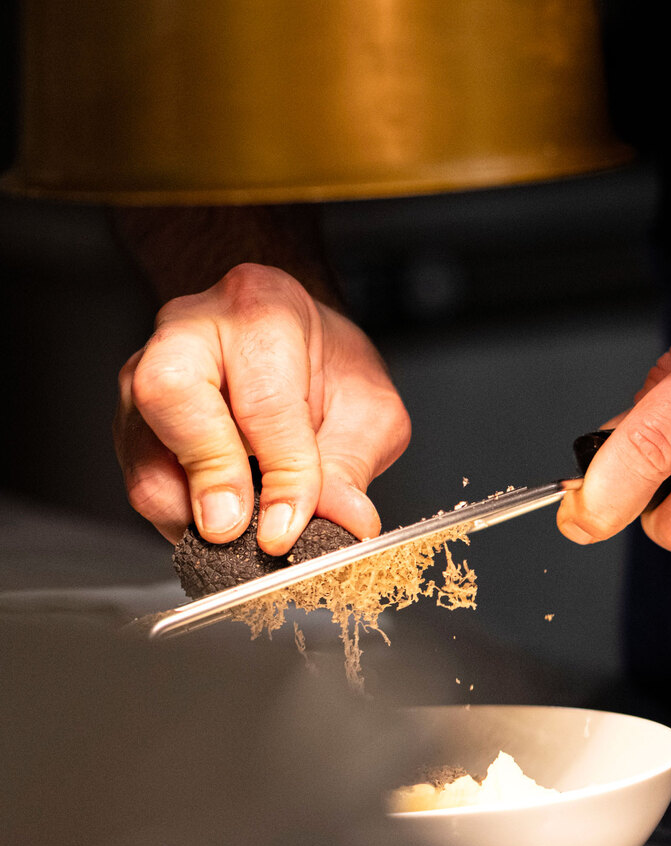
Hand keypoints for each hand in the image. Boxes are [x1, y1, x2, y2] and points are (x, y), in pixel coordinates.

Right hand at [114, 263, 410, 550]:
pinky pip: (139, 478)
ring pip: (142, 449)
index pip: (264, 397)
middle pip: (170, 392)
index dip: (279, 473)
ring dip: (188, 509)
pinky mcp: (130, 419)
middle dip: (208, 471)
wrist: (291, 350)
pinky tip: (220, 524)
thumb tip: (346, 521)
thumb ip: (352, 466)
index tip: (286, 528)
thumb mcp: (367, 410)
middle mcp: (190, 328)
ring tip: (239, 537)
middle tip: (237, 529)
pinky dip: (178, 517)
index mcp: (262, 307)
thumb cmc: (325, 368)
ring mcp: (145, 370)